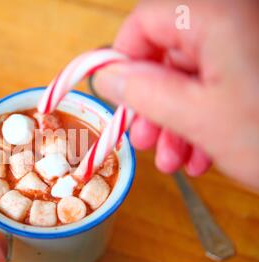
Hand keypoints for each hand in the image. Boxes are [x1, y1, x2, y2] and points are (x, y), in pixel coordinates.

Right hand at [93, 0, 258, 189]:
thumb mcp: (195, 116)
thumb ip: (140, 91)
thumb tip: (104, 76)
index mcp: (214, 15)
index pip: (143, 22)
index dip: (122, 62)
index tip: (117, 100)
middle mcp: (233, 19)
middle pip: (166, 53)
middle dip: (150, 104)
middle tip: (142, 139)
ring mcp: (248, 45)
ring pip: (191, 75)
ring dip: (173, 120)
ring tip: (173, 159)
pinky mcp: (257, 68)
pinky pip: (217, 85)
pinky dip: (201, 119)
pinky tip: (200, 154)